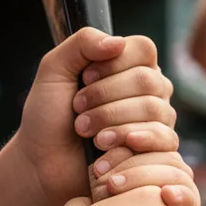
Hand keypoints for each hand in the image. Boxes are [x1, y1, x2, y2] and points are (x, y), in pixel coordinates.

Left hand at [18, 28, 176, 205]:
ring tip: (84, 131)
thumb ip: (82, 43)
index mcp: (129, 65)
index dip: (114, 63)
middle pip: (148, 81)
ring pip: (153, 109)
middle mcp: (150, 90)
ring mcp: (157, 119)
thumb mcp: (54, 70)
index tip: (85, 78)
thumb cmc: (49, 116)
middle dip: (105, 97)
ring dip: (111, 120)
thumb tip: (117, 43)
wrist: (44, 163)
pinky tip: (104, 148)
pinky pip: (161, 138)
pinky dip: (128, 140)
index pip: (144, 49)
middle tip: (78, 110)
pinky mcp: (158, 149)